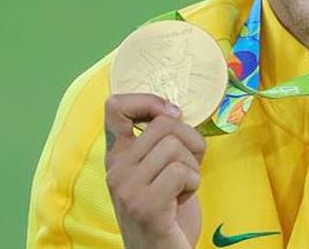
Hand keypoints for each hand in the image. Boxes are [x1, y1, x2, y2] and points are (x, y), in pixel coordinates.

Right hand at [104, 94, 205, 248]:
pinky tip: (181, 200)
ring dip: (193, 167)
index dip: (149, 100)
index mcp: (117, 155)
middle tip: (188, 166)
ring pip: (175, 146)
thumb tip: (175, 111)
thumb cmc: (169, 207)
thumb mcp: (161, 167)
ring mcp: (126, 187)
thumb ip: (162, 141)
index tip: (171, 114)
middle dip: (191, 141)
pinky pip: (182, 171)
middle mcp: (115, 168)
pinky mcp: (144, 205)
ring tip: (181, 187)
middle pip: (164, 124)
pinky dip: (193, 183)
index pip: (115, 106)